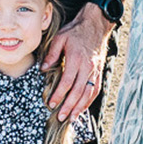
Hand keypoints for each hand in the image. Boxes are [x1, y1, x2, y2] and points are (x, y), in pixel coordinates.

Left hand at [41, 2, 108, 120]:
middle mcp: (87, 67)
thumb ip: (52, 54)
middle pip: (78, 91)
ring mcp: (95, 71)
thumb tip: (43, 69)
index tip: (51, 104)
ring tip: (72, 118)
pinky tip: (82, 108)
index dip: (59, 95)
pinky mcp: (99, 72)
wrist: (95, 25)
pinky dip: (89, 101)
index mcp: (76, 59)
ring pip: (88, 93)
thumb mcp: (60, 38)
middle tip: (61, 117)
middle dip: (69, 106)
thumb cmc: (75, 31)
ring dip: (80, 107)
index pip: (67, 82)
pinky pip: (96, 90)